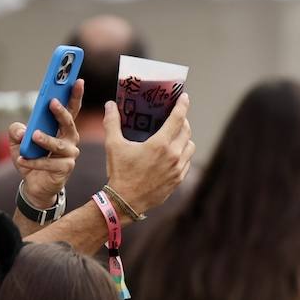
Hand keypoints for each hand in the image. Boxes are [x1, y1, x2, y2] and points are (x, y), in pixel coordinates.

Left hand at [9, 80, 83, 207]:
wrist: (34, 186)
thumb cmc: (31, 158)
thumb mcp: (18, 142)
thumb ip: (17, 131)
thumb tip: (20, 130)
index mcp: (62, 128)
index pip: (71, 108)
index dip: (75, 94)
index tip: (77, 80)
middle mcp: (70, 139)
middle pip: (68, 123)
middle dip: (61, 111)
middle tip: (51, 102)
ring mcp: (70, 155)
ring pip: (58, 144)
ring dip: (45, 139)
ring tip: (33, 135)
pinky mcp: (65, 169)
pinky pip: (48, 163)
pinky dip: (33, 161)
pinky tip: (21, 159)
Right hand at [103, 94, 194, 217]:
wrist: (125, 202)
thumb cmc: (120, 172)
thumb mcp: (113, 146)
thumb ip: (112, 123)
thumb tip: (109, 104)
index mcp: (160, 144)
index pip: (178, 118)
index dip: (182, 105)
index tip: (184, 97)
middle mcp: (173, 155)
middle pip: (187, 131)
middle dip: (183, 121)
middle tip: (176, 117)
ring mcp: (177, 169)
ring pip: (190, 147)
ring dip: (185, 139)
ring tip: (176, 137)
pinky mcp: (178, 180)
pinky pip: (187, 162)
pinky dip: (183, 155)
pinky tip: (174, 155)